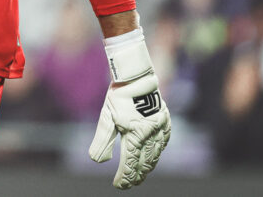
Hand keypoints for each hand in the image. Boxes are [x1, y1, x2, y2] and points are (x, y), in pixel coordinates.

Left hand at [89, 72, 170, 188]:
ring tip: (140, 175)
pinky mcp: (165, 121)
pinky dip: (157, 152)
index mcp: (134, 134)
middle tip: (129, 183)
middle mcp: (150, 134)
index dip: (124, 177)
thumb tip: (97, 161)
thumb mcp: (106, 117)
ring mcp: (160, 128)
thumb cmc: (118, 96)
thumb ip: (103, 140)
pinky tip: (153, 157)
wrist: (136, 76)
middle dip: (136, 175)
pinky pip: (163, 142)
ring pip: (155, 155)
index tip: (118, 185)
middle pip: (144, 163)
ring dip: (147, 166)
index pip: (129, 164)